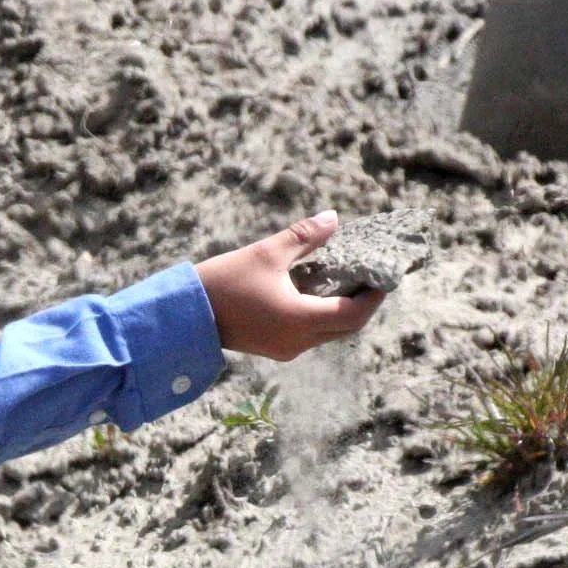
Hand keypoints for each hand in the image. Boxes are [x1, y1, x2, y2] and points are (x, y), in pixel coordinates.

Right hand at [195, 210, 385, 361]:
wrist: (185, 315)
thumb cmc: (224, 282)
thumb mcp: (266, 253)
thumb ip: (304, 236)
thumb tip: (334, 218)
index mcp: (300, 319)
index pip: (353, 315)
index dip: (373, 298)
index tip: (383, 278)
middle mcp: (297, 341)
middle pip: (345, 328)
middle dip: (362, 306)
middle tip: (370, 280)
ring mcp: (285, 349)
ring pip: (328, 333)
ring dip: (341, 312)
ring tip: (347, 283)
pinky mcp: (274, 349)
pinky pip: (309, 335)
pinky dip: (321, 317)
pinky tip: (318, 294)